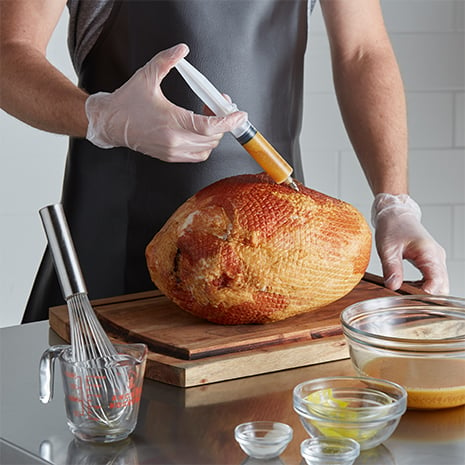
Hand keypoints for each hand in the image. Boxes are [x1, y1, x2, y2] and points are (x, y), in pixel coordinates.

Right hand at [85, 43, 246, 161]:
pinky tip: (199, 130)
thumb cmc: (127, 103)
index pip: (210, 127)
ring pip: (207, 149)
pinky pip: (197, 155)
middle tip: (217, 106)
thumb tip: (182, 50)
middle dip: (222, 123)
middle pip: (212, 138)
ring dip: (213, 135)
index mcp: (172, 122)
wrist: (110, 123)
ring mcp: (172, 151)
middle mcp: (174, 140)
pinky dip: (204, 145)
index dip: (228, 121)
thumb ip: (167, 61)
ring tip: (207, 117)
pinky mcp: (170, 156)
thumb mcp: (147, 76)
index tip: (238, 114)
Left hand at [371, 194, 448, 294]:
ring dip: (426, 294)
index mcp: (429, 253)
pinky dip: (424, 287)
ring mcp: (436, 260)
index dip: (427, 294)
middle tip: (408, 304)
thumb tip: (393, 287)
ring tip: (407, 298)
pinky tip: (409, 289)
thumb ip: (391, 268)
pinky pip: (434, 279)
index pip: (437, 281)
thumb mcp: (387, 248)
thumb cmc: (392, 227)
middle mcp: (437, 258)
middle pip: (442, 287)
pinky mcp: (432, 261)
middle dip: (428, 298)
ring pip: (440, 284)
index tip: (413, 301)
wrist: (396, 214)